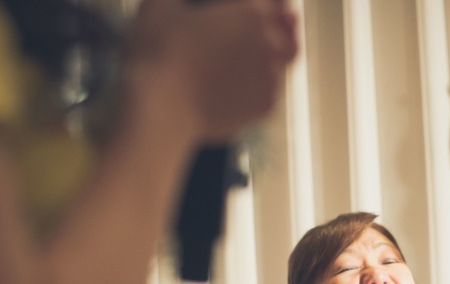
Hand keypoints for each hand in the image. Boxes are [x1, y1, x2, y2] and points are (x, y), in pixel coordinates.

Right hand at [130, 0, 298, 140]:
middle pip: (290, 36)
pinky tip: (246, 87)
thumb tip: (182, 3)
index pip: (275, 5)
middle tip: (283, 28)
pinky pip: (269, 93)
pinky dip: (261, 89)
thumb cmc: (159, 51)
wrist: (163, 106)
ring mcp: (270, 79)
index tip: (270, 8)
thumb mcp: (160, 6)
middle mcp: (270, 45)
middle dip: (286, 30)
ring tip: (259, 60)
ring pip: (282, 67)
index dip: (273, 6)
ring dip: (274, 61)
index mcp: (251, 14)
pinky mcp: (265, 108)